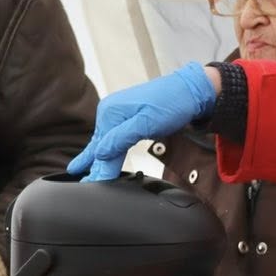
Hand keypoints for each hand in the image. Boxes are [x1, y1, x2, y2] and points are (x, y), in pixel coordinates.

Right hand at [67, 62, 220, 181]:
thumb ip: (121, 139)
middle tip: (85, 184)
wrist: (190, 90)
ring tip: (85, 173)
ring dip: (99, 158)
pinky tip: (101, 157)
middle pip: (100, 145)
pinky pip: (114, 137)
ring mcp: (118, 113)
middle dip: (94, 165)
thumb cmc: (172, 104)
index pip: (102, 149)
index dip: (100, 169)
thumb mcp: (146, 123)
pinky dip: (108, 149)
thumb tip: (99, 154)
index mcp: (110, 112)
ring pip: (105, 142)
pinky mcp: (127, 116)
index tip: (94, 185)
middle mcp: (110, 111)